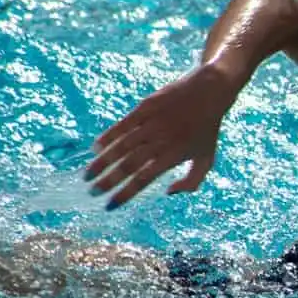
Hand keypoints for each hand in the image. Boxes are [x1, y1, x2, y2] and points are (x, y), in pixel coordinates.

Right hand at [85, 64, 241, 209]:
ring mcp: (151, 124)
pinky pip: (122, 125)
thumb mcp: (207, 159)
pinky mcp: (145, 108)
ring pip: (121, 146)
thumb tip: (168, 193)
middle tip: (92, 192)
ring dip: (102, 162)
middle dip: (108, 181)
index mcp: (173, 156)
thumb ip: (192, 182)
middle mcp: (160, 141)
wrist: (209, 92)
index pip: (143, 179)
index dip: (125, 194)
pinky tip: (94, 149)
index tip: (110, 205)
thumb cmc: (207, 130)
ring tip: (88, 175)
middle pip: (128, 165)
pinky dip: (107, 137)